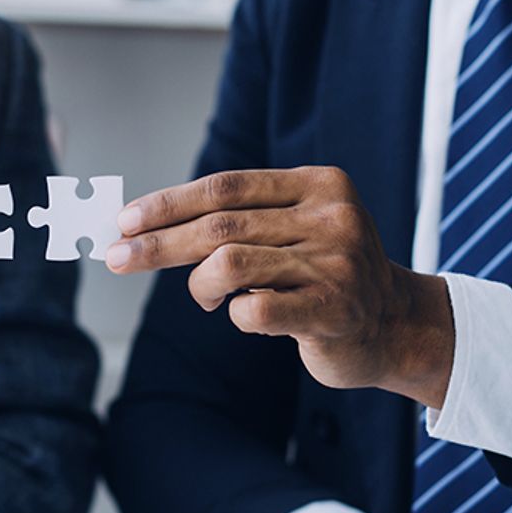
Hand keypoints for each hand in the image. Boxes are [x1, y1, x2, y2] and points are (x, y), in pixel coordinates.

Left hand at [106, 168, 455, 409]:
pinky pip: (253, 311)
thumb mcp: (297, 231)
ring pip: (229, 263)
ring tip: (209, 297)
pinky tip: (246, 316)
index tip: (125, 220)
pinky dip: (236, 315)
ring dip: (201, 285)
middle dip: (158, 243)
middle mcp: (331, 217)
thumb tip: (147, 226)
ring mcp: (335, 264)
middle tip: (116, 257)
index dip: (169, 203)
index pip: (226, 187)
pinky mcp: (333, 311)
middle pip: (220, 224)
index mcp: (319, 185)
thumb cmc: (326, 277)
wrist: (395, 326)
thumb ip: (241, 222)